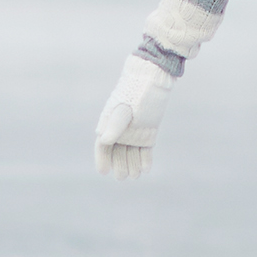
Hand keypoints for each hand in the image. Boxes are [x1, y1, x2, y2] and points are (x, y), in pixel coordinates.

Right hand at [94, 54, 171, 178]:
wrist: (153, 79)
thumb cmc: (135, 92)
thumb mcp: (125, 109)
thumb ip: (116, 124)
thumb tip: (104, 139)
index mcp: (109, 124)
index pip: (103, 146)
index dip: (102, 159)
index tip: (104, 172)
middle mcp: (120, 131)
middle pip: (118, 153)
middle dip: (119, 165)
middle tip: (122, 177)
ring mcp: (135, 133)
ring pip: (131, 153)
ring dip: (132, 165)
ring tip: (134, 176)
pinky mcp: (148, 133)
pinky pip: (145, 150)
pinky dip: (145, 160)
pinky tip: (146, 170)